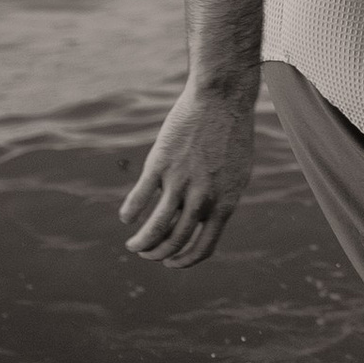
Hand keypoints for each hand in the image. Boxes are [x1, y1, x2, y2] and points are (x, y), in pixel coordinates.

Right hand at [120, 81, 255, 264]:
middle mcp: (203, 198)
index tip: (171, 263)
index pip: (203, 247)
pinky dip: (130, 213)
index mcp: (225, 203)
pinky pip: (140, 199)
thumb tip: (205, 221)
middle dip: (158, 254)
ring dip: (141, 243)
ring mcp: (180, 182)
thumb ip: (221, 199)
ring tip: (133, 246)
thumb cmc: (232, 135)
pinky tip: (126, 218)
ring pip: (155, 228)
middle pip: (175, 242)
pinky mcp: (160, 164)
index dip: (184, 261)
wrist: (222, 99)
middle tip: (148, 254)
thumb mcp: (236, 173)